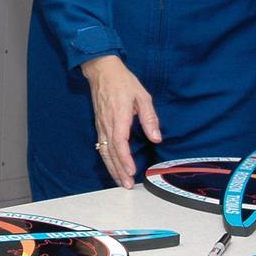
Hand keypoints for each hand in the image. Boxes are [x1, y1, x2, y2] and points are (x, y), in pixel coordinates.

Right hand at [80, 54, 160, 189]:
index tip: (131, 171)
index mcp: (118, 116)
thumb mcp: (142, 96)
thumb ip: (149, 118)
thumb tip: (156, 138)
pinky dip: (107, 158)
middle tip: (127, 185)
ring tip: (120, 181)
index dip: (124, 158)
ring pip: (104, 151)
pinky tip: (112, 166)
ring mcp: (101, 125)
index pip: (119, 142)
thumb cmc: (123, 82)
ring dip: (112, 168)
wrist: (101, 71)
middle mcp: (107, 123)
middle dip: (118, 170)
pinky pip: (101, 145)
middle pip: (110, 151)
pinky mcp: (99, 124)